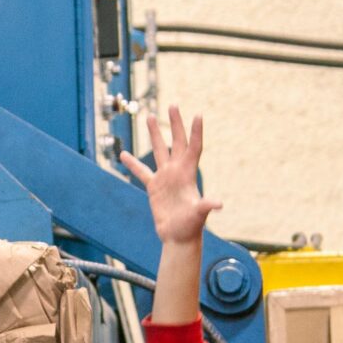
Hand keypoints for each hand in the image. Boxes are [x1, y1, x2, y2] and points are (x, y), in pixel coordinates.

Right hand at [118, 107, 222, 248]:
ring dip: (154, 134)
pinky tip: (123, 154)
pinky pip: (141, 172)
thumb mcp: (198, 215)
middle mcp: (177, 171)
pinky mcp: (154, 187)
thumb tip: (218, 204)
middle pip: (176, 142)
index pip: (193, 148)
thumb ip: (206, 206)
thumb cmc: (190, 227)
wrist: (178, 238)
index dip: (196, 132)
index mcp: (188, 174)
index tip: (198, 114)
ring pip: (159, 150)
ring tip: (150, 116)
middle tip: (173, 105)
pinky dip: (132, 164)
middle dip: (175, 124)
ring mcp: (165, 178)